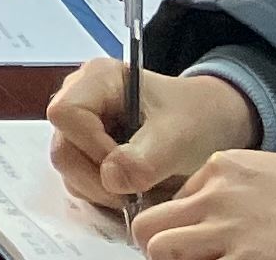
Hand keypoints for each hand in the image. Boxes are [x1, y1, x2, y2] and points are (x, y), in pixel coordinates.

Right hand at [54, 64, 257, 212]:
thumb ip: (144, 159)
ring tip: (141, 192)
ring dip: (102, 191)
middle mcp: (79, 99)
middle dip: (97, 178)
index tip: (130, 169)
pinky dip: (104, 195)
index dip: (92, 147)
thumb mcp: (177, 137)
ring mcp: (80, 128)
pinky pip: (80, 181)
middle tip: (135, 192)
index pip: (66, 114)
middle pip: (63, 147)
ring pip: (69, 169)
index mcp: (96, 79)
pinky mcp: (86, 152)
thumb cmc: (196, 118)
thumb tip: (110, 180)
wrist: (212, 126)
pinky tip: (134, 191)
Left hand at [130, 153, 275, 259]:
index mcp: (218, 168)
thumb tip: (195, 211)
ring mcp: (228, 230)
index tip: (185, 241)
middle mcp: (214, 196)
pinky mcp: (247, 259)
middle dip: (155, 247)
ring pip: (161, 251)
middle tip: (176, 258)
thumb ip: (224, 187)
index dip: (172, 227)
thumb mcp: (262, 170)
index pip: (167, 202)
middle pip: (149, 226)